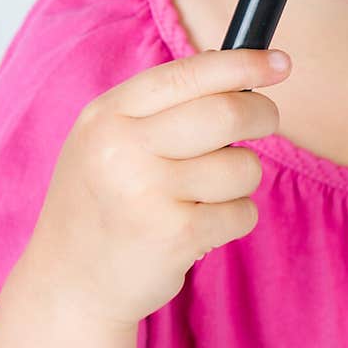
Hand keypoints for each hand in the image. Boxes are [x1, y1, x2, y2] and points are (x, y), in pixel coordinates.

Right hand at [16, 48, 290, 327]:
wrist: (67, 285)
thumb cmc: (103, 200)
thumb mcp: (109, 138)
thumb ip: (165, 104)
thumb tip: (242, 68)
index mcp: (108, 114)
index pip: (189, 73)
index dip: (244, 64)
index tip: (280, 62)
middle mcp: (122, 149)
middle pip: (227, 113)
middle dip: (263, 114)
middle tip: (266, 122)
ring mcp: (147, 194)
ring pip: (243, 166)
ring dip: (241, 179)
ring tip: (205, 194)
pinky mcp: (175, 237)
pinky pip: (243, 212)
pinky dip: (234, 218)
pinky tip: (200, 228)